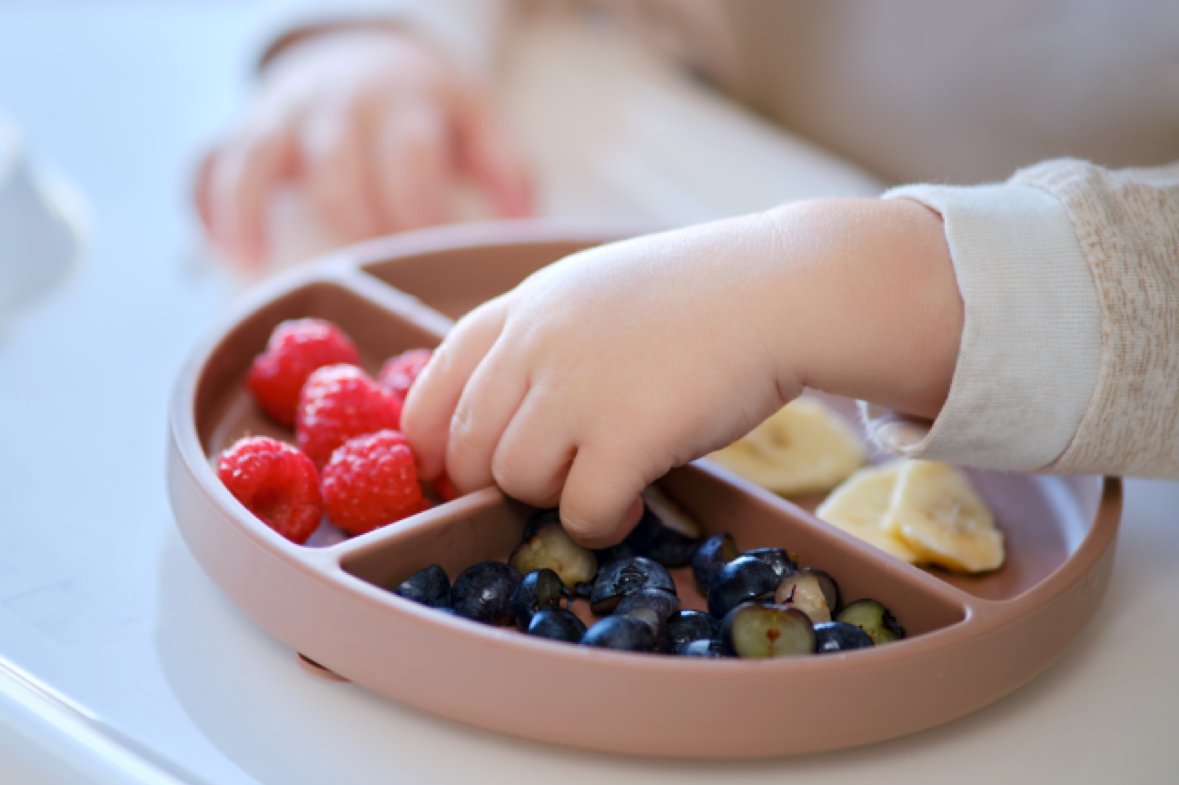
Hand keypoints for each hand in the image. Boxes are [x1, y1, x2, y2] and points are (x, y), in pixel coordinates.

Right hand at [195, 27, 531, 265]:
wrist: (364, 44)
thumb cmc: (424, 105)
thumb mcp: (475, 117)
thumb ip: (505, 168)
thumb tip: (525, 228)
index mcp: (404, 102)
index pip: (412, 158)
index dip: (423, 210)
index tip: (434, 255)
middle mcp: (339, 104)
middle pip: (338, 163)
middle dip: (355, 218)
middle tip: (373, 265)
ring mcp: (286, 113)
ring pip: (261, 156)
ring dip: (255, 209)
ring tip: (256, 267)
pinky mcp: (246, 126)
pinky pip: (212, 161)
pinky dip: (212, 205)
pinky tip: (226, 252)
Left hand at [403, 198, 960, 546]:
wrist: (777, 290)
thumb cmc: (696, 296)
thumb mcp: (593, 294)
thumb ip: (539, 342)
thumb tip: (500, 417)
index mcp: (522, 308)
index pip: (432, 385)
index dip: (433, 442)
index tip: (456, 471)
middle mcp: (534, 344)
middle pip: (465, 447)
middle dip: (499, 481)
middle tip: (551, 480)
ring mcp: (576, 388)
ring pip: (515, 482)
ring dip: (555, 499)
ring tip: (603, 484)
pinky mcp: (624, 435)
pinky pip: (580, 511)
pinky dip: (601, 524)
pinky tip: (634, 503)